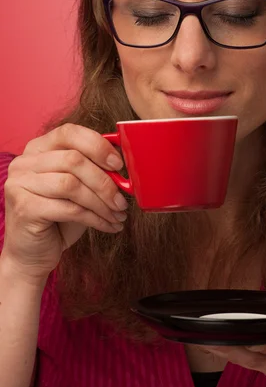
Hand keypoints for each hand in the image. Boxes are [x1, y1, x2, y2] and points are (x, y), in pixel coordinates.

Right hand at [3, 123, 128, 283]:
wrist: (33, 253)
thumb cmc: (60, 217)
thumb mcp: (79, 188)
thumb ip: (94, 170)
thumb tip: (123, 164)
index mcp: (38, 148)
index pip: (69, 133)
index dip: (97, 146)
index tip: (118, 164)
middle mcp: (25, 162)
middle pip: (73, 160)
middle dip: (104, 181)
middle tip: (122, 199)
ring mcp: (20, 184)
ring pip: (72, 185)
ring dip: (102, 202)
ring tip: (117, 214)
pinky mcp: (25, 208)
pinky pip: (70, 209)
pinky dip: (95, 218)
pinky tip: (108, 225)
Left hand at [200, 267, 265, 386]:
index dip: (263, 337)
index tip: (245, 326)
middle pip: (258, 351)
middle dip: (234, 342)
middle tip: (210, 328)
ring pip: (247, 360)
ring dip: (224, 349)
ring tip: (201, 336)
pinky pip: (249, 363)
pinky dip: (232, 354)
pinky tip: (213, 344)